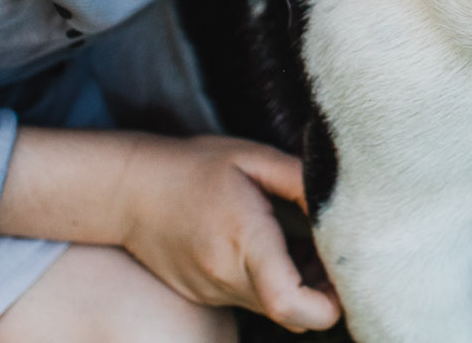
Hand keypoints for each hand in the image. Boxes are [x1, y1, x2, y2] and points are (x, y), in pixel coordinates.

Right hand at [116, 134, 340, 332]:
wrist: (128, 190)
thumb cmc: (195, 166)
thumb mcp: (252, 158)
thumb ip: (300, 180)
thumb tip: (343, 205)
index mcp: (244, 241)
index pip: (288, 300)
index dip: (327, 302)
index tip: (344, 277)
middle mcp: (227, 277)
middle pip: (292, 313)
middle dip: (325, 293)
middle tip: (333, 254)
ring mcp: (213, 292)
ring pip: (275, 310)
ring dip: (300, 287)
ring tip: (304, 245)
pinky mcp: (206, 295)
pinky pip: (253, 301)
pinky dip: (274, 284)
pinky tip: (274, 249)